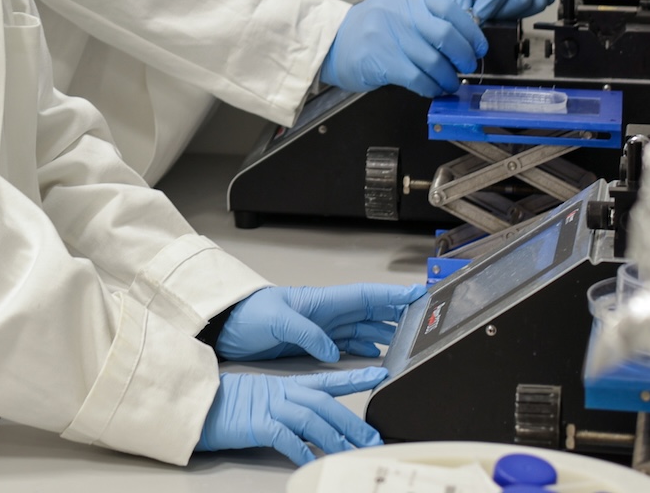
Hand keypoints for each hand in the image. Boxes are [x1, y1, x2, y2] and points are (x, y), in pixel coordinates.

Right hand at [196, 369, 386, 458]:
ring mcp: (270, 407)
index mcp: (284, 385)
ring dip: (336, 438)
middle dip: (352, 422)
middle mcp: (281, 393)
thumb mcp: (261, 400)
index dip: (354, 377)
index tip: (378, 374)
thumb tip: (312, 428)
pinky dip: (303, 451)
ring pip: (312, 420)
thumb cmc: (225, 405)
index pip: (325, 380)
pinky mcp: (257, 425)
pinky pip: (287, 439)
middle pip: (325, 404)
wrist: (195, 404)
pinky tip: (315, 462)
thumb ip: (287, 408)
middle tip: (374, 438)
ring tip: (353, 454)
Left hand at [215, 284, 421, 362]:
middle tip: (423, 321)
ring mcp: (321, 329)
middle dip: (397, 314)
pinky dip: (364, 348)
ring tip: (405, 341)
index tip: (418, 295)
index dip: (392, 296)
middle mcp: (326, 314)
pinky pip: (346, 345)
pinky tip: (375, 354)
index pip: (365, 297)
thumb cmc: (247, 315)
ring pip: (361, 329)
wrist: (226, 328)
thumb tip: (333, 351)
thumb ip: (307, 334)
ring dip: (384, 334)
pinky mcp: (313, 345)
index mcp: (321, 302)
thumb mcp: (277, 321)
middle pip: (370, 313)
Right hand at [320, 0, 485, 97]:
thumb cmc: (371, 30)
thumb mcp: (397, 9)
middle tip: (467, 66)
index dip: (471, 31)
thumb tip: (465, 39)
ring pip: (434, 61)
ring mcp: (388, 35)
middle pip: (446, 35)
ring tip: (451, 83)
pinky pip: (418, 78)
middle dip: (464, 56)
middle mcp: (398, 11)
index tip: (478, 46)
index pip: (450, 9)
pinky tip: (434, 89)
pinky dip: (432, 87)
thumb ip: (426, 17)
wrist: (332, 42)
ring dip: (449, 77)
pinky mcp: (381, 60)